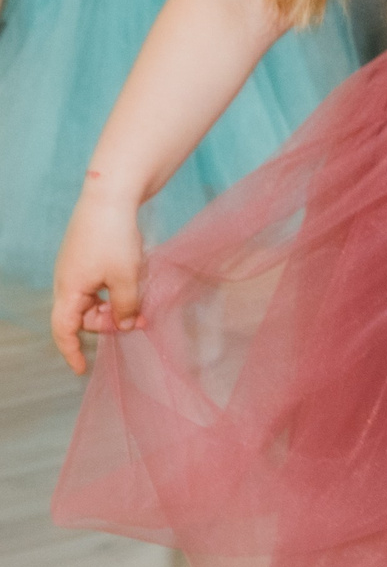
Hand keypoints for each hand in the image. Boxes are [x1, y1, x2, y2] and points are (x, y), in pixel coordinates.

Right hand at [51, 190, 144, 373]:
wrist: (110, 196)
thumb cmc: (115, 237)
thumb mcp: (126, 277)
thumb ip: (126, 305)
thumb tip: (127, 324)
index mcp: (69, 290)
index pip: (64, 330)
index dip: (71, 352)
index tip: (82, 370)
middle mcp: (67, 281)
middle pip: (84, 316)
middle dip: (109, 322)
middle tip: (140, 319)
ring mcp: (76, 267)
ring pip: (95, 299)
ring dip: (117, 303)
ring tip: (142, 298)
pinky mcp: (88, 255)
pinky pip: (100, 282)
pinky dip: (117, 286)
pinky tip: (136, 276)